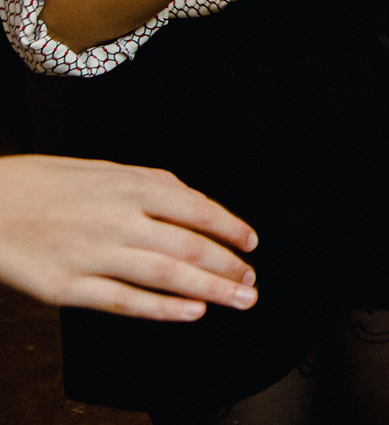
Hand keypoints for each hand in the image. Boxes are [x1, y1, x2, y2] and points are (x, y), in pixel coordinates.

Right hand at [0, 154, 257, 319]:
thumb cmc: (42, 184)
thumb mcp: (103, 170)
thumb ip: (149, 187)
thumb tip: (194, 206)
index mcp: (130, 185)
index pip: (198, 209)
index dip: (231, 229)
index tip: (251, 243)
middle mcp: (117, 220)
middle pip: (189, 248)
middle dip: (229, 266)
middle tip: (251, 279)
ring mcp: (92, 255)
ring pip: (166, 277)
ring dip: (210, 290)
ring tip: (239, 299)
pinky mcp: (66, 287)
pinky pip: (124, 301)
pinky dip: (163, 309)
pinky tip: (191, 313)